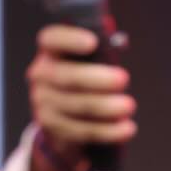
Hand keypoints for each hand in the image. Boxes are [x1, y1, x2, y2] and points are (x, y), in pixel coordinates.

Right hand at [26, 24, 136, 170]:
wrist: (62, 110)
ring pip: (74, 106)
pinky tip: (126, 128)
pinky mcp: (52, 127)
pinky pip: (80, 130)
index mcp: (51, 50)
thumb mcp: (88, 56)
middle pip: (65, 77)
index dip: (70, 40)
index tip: (93, 42)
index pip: (52, 39)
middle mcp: (41, 75)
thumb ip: (102, 48)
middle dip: (96, 79)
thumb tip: (121, 43)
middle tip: (124, 80)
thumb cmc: (84, 72)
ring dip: (104, 107)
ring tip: (129, 107)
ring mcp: (43, 102)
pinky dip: (106, 131)